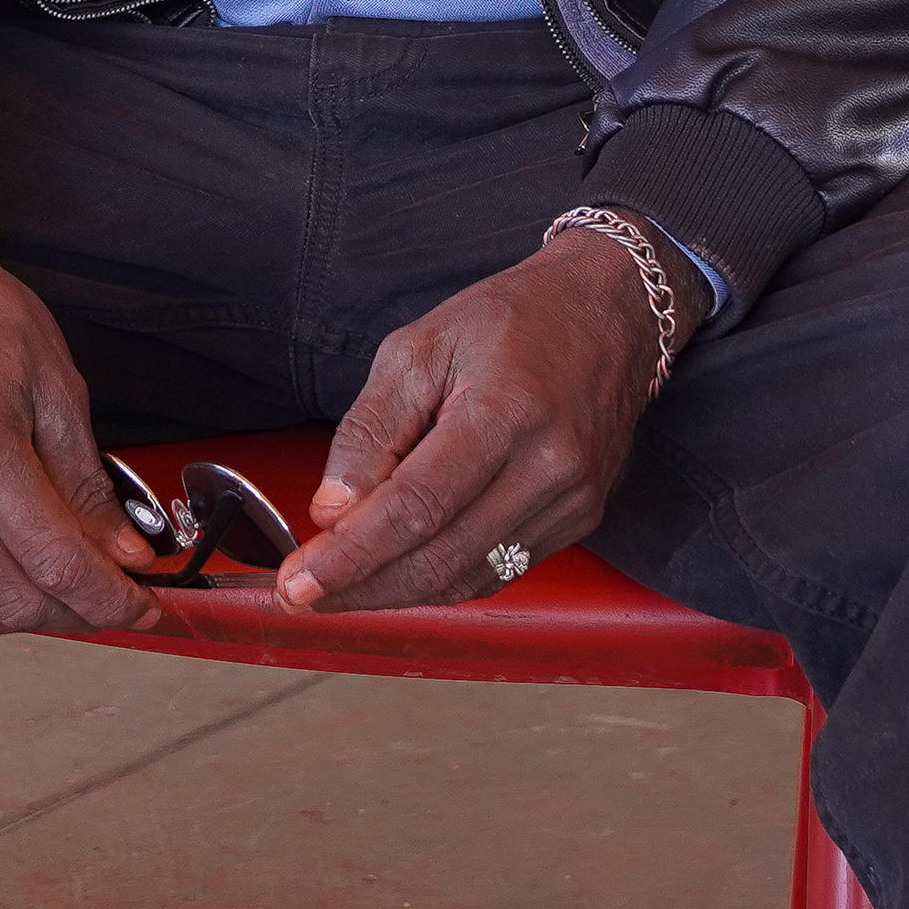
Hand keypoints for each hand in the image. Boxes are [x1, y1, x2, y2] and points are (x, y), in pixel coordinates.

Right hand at [0, 189, 168, 637]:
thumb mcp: (58, 387)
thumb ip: (87, 483)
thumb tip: (125, 554)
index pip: (55, 561)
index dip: (110, 599)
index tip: (144, 606)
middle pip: (12, 598)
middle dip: (77, 613)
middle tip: (114, 597)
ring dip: (22, 616)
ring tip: (59, 591)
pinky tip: (5, 568)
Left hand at [277, 235, 668, 613]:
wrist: (609, 312)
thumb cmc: (510, 320)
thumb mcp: (419, 346)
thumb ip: (371, 429)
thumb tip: (331, 510)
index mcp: (506, 413)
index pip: (417, 507)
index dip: (352, 555)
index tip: (299, 582)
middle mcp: (550, 467)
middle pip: (441, 557)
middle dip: (362, 586)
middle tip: (301, 596)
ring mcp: (572, 500)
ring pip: (469, 577)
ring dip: (396, 594)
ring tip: (337, 592)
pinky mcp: (580, 518)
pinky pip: (500, 572)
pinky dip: (442, 582)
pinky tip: (397, 576)